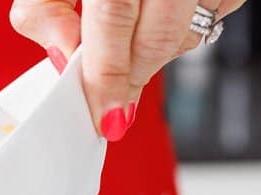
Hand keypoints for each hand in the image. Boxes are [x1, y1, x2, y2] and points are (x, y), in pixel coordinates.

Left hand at [10, 0, 244, 140]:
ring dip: (158, 51)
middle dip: (133, 77)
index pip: (115, 21)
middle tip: (113, 100)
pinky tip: (164, 7)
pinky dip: (188, 25)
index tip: (108, 117)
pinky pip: (217, 12)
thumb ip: (44, 7)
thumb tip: (61, 57)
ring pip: (191, 32)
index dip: (109, 78)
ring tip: (132, 34)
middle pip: (159, 36)